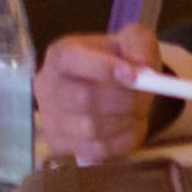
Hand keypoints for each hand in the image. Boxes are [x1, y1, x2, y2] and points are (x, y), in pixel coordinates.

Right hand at [34, 24, 191, 163]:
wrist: (109, 88)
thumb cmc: (118, 61)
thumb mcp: (133, 40)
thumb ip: (139, 45)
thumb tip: (143, 69)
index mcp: (60, 55)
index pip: (71, 60)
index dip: (102, 69)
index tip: (133, 76)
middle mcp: (47, 86)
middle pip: (83, 99)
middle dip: (122, 100)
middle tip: (144, 97)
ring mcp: (50, 118)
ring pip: (90, 129)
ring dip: (123, 122)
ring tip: (136, 111)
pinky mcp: (60, 145)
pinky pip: (96, 151)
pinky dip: (120, 141)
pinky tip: (127, 127)